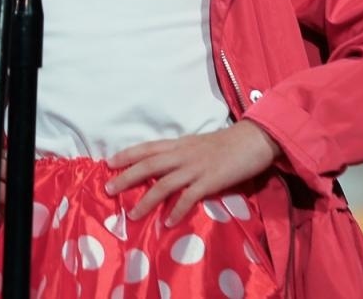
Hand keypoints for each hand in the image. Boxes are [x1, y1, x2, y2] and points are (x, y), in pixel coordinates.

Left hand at [103, 121, 280, 226]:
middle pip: (149, 164)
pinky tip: (168, 223)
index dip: (128, 154)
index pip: (148, 147)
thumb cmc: (229, 143)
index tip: (109, 162)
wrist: (254, 139)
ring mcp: (196, 167)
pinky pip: (189, 197)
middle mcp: (184, 154)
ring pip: (164, 183)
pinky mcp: (210, 181)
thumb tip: (167, 166)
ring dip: (147, 200)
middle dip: (127, 176)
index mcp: (181, 144)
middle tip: (108, 188)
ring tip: (133, 215)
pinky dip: (177, 210)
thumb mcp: (200, 144)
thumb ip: (183, 154)